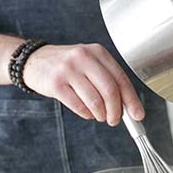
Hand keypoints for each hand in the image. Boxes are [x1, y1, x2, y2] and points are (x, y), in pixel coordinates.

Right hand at [23, 43, 144, 125]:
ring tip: (100, 116)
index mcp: (98, 52)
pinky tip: (86, 112)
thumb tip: (128, 107)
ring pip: (95, 101)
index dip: (132, 100)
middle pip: (110, 91)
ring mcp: (68, 69)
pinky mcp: (56, 83)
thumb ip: (108, 81)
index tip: (138, 115)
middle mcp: (84, 57)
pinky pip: (78, 106)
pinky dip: (86, 114)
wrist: (34, 60)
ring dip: (101, 115)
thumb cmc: (68, 66)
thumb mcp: (90, 64)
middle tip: (115, 120)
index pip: (121, 79)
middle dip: (116, 111)